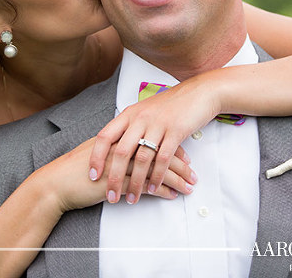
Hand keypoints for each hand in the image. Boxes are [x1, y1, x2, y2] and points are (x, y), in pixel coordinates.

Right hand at [37, 137, 195, 214]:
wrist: (56, 183)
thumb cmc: (74, 170)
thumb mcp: (98, 153)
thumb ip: (115, 149)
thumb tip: (131, 152)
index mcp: (119, 136)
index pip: (154, 137)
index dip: (172, 147)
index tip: (185, 157)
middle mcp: (123, 146)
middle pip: (160, 151)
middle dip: (181, 164)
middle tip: (194, 174)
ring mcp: (121, 163)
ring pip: (157, 168)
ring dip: (177, 179)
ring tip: (189, 187)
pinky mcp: (118, 181)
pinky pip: (146, 186)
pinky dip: (162, 191)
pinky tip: (172, 196)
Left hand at [88, 75, 221, 204]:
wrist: (198, 93)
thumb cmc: (170, 105)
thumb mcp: (144, 111)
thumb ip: (130, 127)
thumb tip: (115, 146)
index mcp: (129, 114)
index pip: (105, 136)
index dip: (96, 157)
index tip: (93, 175)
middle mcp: (140, 118)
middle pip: (121, 152)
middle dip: (114, 178)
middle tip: (110, 196)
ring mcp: (158, 125)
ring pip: (142, 159)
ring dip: (136, 182)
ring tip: (132, 198)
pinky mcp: (176, 131)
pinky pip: (163, 158)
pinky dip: (157, 176)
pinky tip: (154, 188)